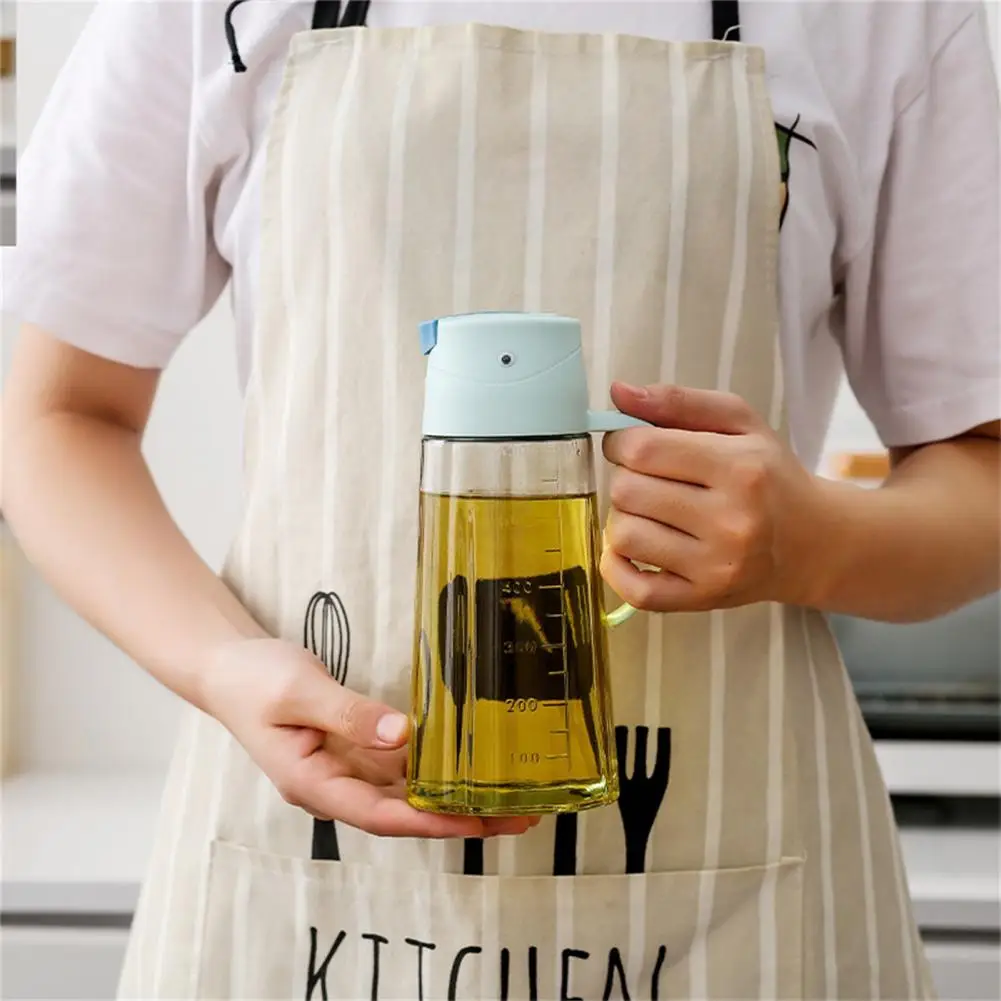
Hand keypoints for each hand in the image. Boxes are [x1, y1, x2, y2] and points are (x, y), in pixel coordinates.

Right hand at [202, 637, 538, 838]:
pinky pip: (398, 767)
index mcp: (311, 784)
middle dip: (458, 818)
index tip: (476, 824)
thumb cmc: (253, 679)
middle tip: (515, 816)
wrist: (228, 667)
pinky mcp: (353, 751)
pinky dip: (432, 770)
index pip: (379, 815)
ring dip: (452, 797)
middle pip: (402, 813)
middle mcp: (332, 787)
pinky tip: (466, 767)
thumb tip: (402, 735)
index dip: (430, 822)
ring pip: (405, 793)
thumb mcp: (298, 690)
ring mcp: (344, 770)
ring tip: (506, 796)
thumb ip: (348, 713)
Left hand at [600, 382, 824, 611]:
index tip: (630, 445)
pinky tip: (636, 549)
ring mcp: (717, 566)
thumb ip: (677, 401)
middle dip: (626, 479)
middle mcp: (730, 520)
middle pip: (627, 492)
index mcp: (739, 468)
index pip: (642, 449)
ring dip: (625, 519)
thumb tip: (617, 392)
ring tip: (651, 513)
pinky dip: (618, 567)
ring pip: (624, 536)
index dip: (620, 442)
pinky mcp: (703, 598)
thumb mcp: (739, 422)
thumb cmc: (769, 475)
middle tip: (649, 480)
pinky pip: (633, 590)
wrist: (814, 543)